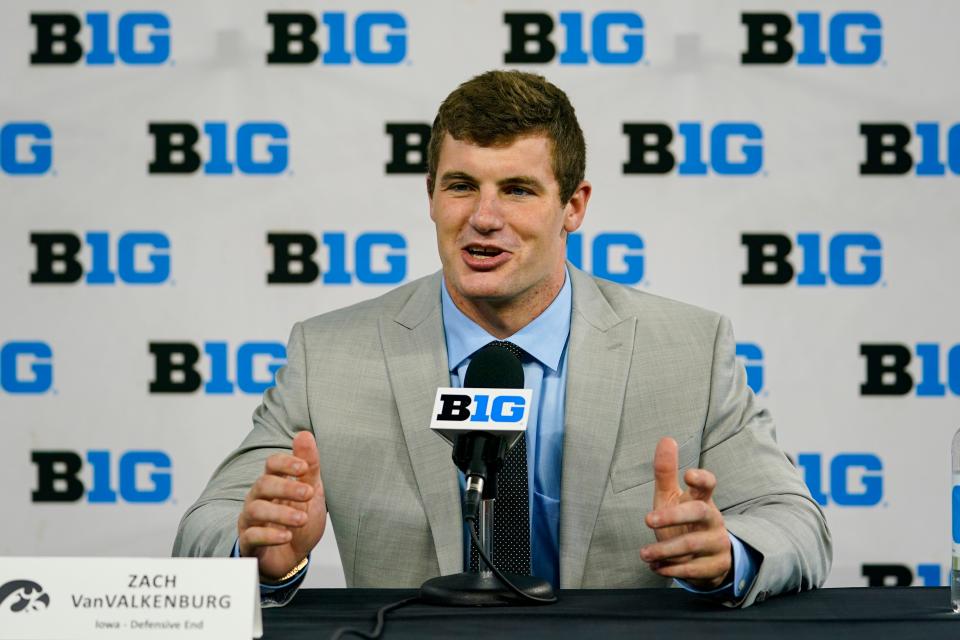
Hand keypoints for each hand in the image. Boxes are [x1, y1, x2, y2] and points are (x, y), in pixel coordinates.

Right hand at [237, 431, 326, 580]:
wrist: (292, 557)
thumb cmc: (299, 520)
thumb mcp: (311, 492)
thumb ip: (309, 467)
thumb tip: (305, 434)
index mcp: (274, 482)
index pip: (271, 463)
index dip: (286, 462)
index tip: (304, 467)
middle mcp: (258, 498)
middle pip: (262, 484)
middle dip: (286, 487)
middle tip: (308, 493)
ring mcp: (250, 520)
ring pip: (256, 510)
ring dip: (281, 513)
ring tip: (301, 519)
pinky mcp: (248, 543)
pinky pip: (252, 536)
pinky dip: (270, 535)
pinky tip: (286, 536)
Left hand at [640, 437, 731, 589]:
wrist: (708, 559)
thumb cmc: (685, 521)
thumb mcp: (672, 497)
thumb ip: (666, 472)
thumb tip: (666, 439)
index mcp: (702, 500)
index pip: (708, 485)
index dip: (701, 479)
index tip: (687, 474)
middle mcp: (713, 520)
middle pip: (700, 512)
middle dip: (674, 516)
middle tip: (648, 519)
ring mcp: (716, 543)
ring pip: (692, 545)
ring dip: (665, 550)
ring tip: (644, 554)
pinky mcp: (714, 567)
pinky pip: (694, 569)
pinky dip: (672, 569)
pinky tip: (656, 567)